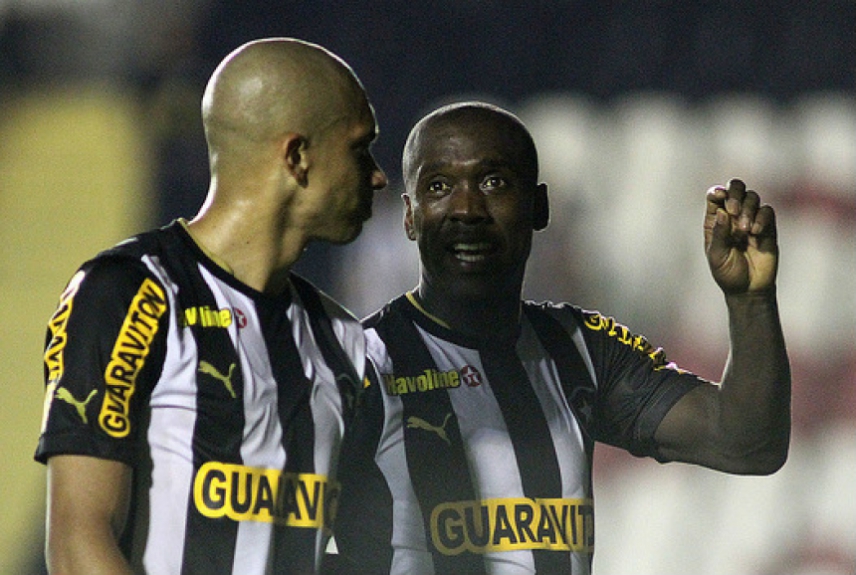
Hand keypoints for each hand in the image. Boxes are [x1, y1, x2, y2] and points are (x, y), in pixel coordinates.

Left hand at [704, 178, 777, 294]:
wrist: (748, 289)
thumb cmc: (727, 273)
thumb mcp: (717, 255)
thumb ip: (719, 234)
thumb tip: (722, 212)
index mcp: (715, 220)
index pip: (715, 196)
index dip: (717, 191)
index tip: (720, 195)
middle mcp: (733, 216)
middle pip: (736, 189)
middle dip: (735, 194)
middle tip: (734, 211)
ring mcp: (751, 219)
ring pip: (753, 197)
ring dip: (748, 209)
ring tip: (745, 231)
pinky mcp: (767, 227)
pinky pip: (767, 211)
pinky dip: (762, 217)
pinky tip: (756, 233)